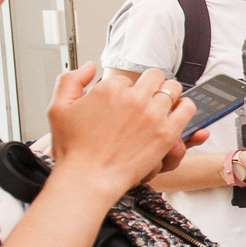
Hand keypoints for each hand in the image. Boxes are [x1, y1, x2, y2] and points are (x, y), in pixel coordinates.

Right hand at [48, 65, 195, 196]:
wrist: (88, 179)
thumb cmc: (73, 150)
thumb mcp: (58, 109)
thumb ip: (71, 81)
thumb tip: (89, 67)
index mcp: (108, 89)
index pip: (126, 78)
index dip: (124, 91)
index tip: (122, 104)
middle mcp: (132, 98)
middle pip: (153, 76)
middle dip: (150, 85)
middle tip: (147, 97)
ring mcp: (151, 115)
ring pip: (172, 88)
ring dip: (168, 93)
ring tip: (163, 103)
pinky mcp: (166, 133)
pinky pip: (186, 108)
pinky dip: (184, 107)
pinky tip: (177, 112)